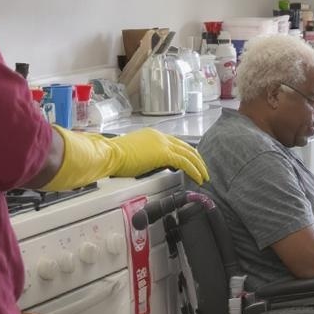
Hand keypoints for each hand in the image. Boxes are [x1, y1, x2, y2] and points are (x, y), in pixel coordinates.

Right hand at [42, 127, 208, 190]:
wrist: (108, 154)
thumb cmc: (113, 157)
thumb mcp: (132, 154)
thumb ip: (144, 156)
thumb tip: (148, 164)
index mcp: (152, 135)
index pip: (174, 143)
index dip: (185, 153)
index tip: (191, 162)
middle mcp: (160, 137)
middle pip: (185, 147)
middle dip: (196, 159)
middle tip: (203, 170)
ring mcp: (163, 144)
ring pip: (189, 154)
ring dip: (199, 166)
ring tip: (204, 176)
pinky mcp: (164, 154)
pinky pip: (185, 162)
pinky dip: (194, 170)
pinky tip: (198, 178)